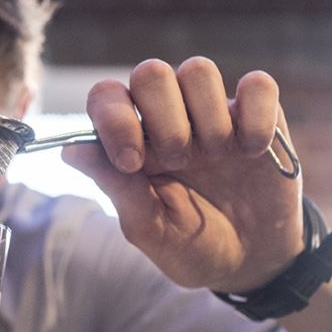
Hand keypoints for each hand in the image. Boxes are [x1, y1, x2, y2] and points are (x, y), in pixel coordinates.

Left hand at [63, 57, 303, 292]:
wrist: (249, 261)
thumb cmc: (190, 244)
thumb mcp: (148, 228)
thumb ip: (115, 188)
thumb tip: (71, 149)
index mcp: (132, 140)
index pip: (106, 96)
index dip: (113, 119)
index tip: (131, 163)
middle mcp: (169, 116)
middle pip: (151, 72)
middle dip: (163, 119)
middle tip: (178, 160)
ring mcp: (214, 112)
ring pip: (198, 70)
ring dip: (207, 119)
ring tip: (217, 158)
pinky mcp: (261, 114)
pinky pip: (258, 84)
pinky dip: (255, 118)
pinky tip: (252, 152)